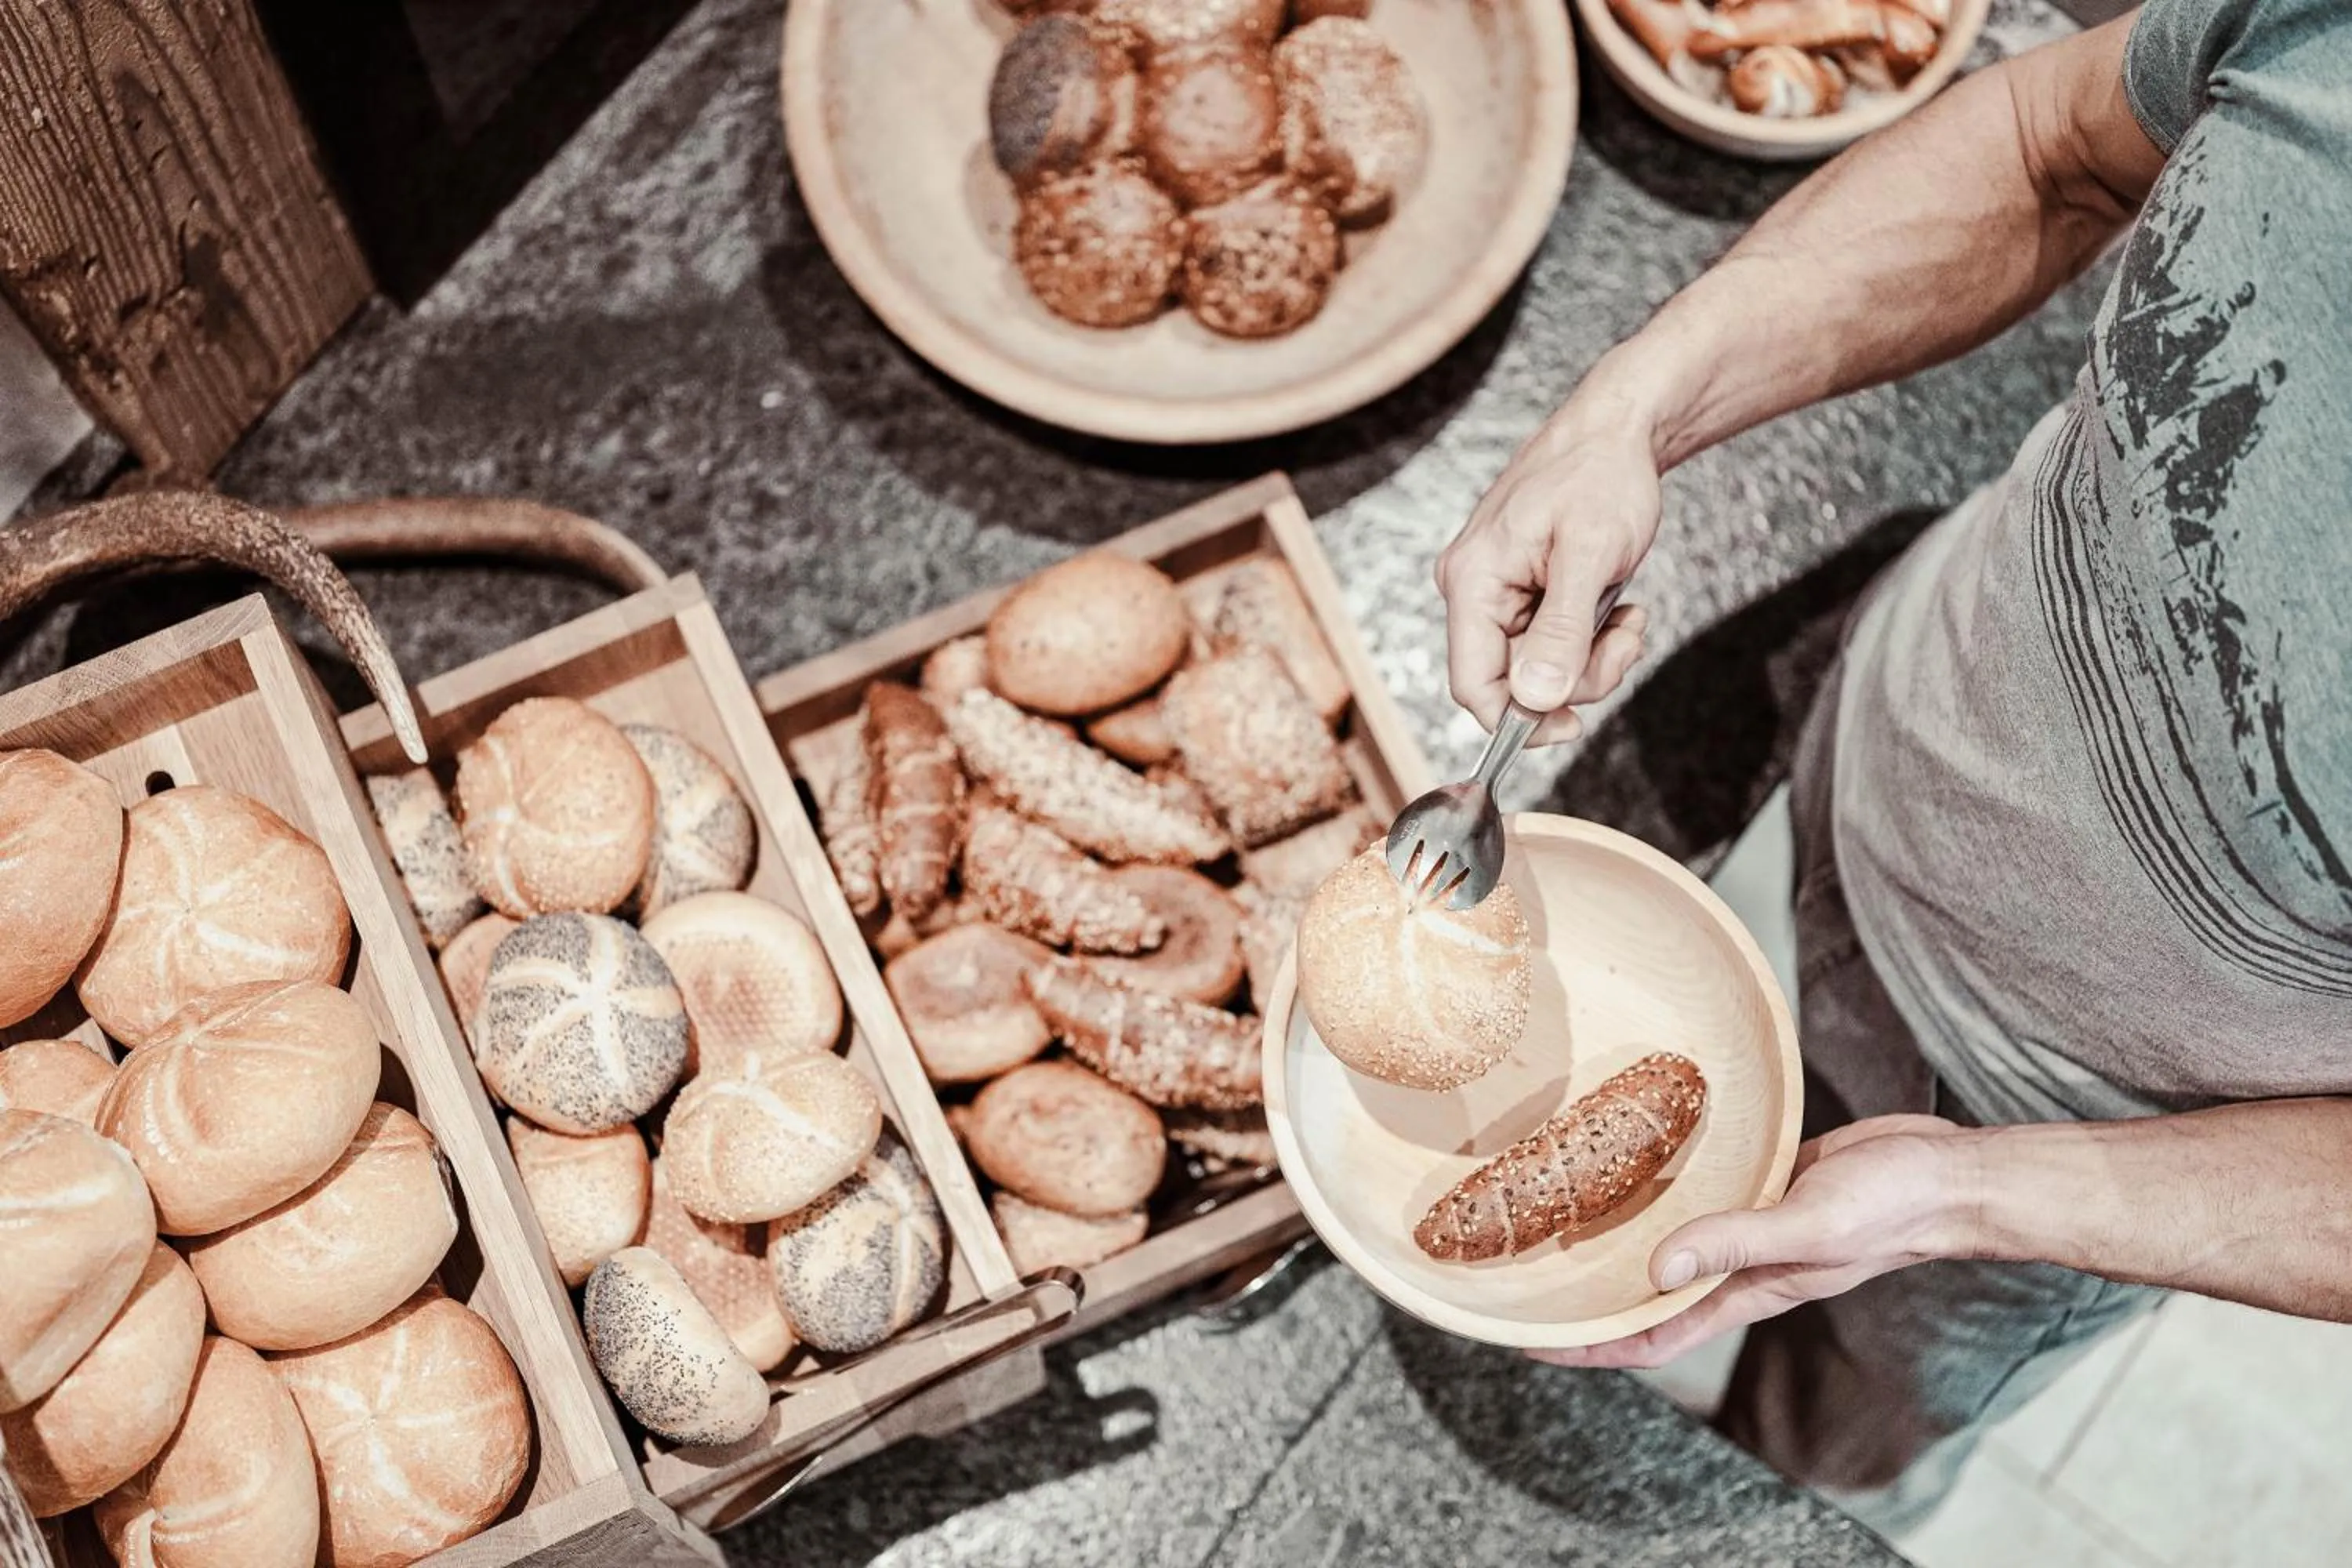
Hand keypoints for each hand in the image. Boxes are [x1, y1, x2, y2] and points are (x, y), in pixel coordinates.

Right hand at [1436, 396, 1659, 743]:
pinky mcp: (1521, 591)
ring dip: (1593, 656)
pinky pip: (1550, 643)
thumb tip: (1535, 698)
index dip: (1519, 719)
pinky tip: (1617, 607)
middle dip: (1576, 676)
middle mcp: (1472, 590)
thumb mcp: (1590, 555)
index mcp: (1473, 581)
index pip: (1473, 684)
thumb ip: (1562, 632)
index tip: (1571, 725)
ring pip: (1538, 668)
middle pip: (1513, 681)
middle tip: (1624, 639)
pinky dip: (1591, 638)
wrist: (1617, 430)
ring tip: (1626, 616)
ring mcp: (1496, 591)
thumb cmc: (1601, 473)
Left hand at [1527, 1115, 1981, 1370]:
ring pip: (1674, 1239)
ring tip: (1565, 1215)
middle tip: (1530, 1278)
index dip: (1593, 1347)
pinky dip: (1668, 1186)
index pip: (1652, 1337)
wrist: (1949, 1175)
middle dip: (1594, 1296)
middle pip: (1651, 1294)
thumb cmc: (1892, 1208)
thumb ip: (1736, 1242)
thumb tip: (1658, 1268)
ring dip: (1626, 1237)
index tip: (1532, 1342)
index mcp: (1749, 1291)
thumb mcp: (1809, 1225)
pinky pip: (1705, 1192)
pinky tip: (1637, 1156)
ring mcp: (1754, 1223)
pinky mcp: (1767, 1181)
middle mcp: (1743, 1264)